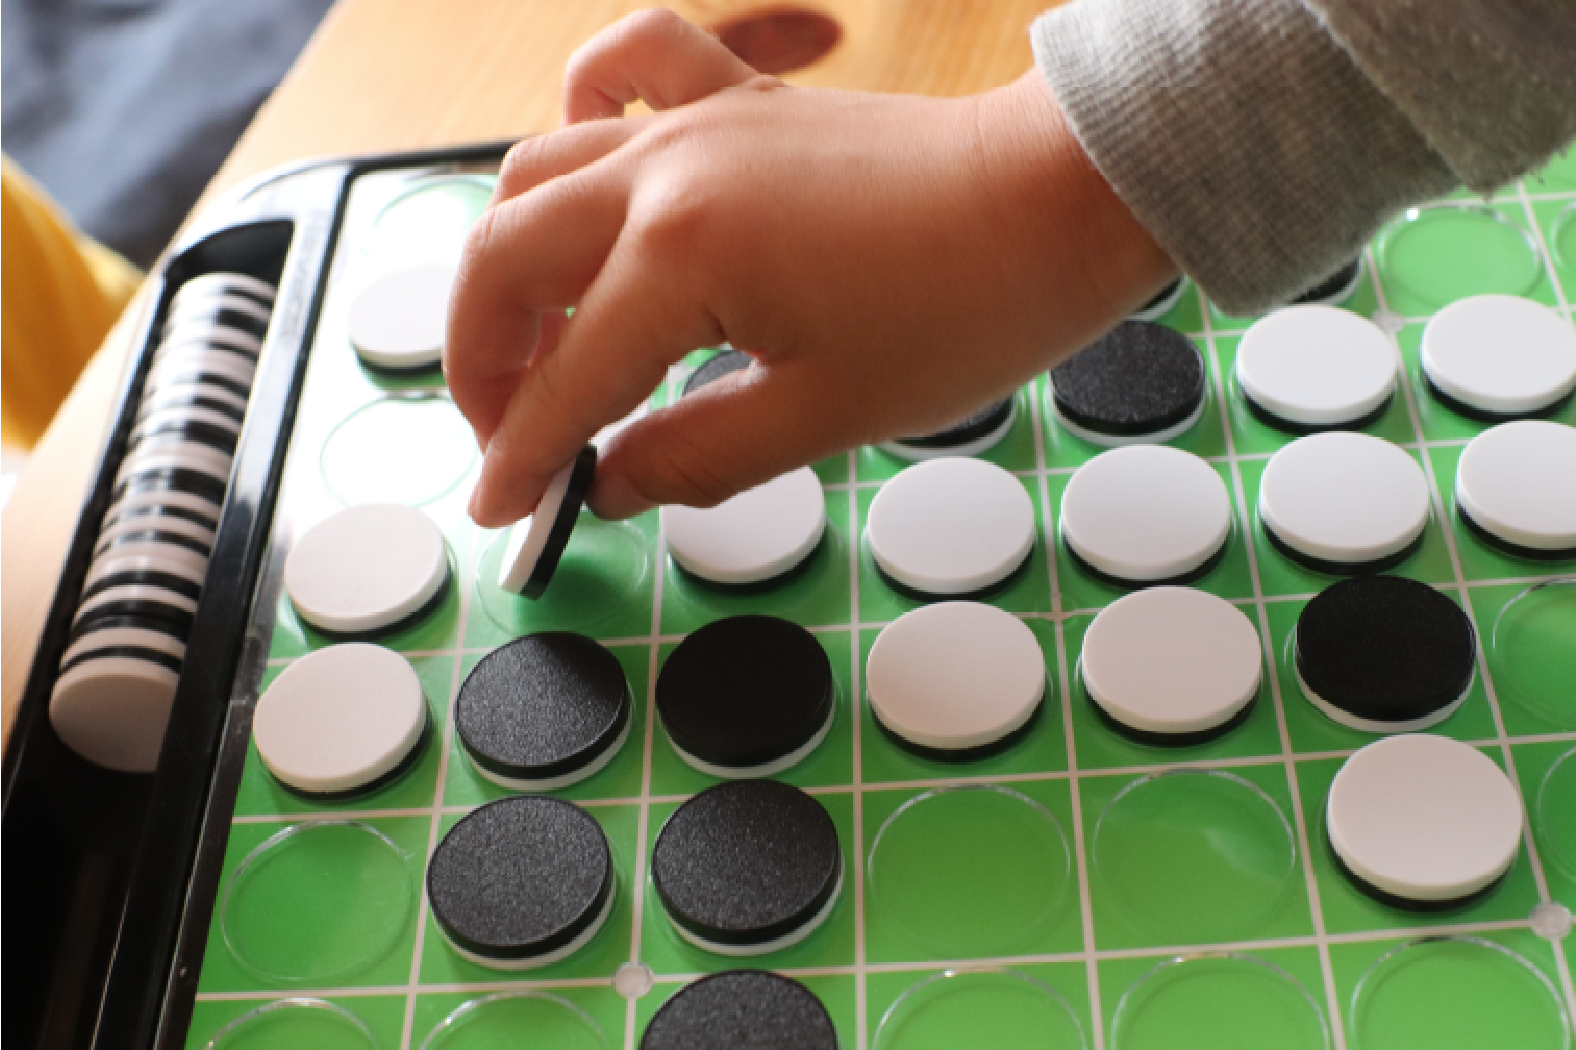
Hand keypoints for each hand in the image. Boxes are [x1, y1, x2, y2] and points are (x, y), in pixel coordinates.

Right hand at [446, 8, 1173, 525]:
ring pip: (537, 170)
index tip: (503, 514)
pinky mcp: (738, 100)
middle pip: (506, 259)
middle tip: (508, 437)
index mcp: (681, 255)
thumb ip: (695, 456)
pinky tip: (588, 164)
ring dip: (508, 260)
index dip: (526, 459)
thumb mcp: (827, 414)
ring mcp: (696, 122)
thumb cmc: (967, 305)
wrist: (1060, 198)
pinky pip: (627, 67)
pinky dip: (581, 111)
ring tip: (533, 338)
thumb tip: (610, 485)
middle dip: (483, 361)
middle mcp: (664, 173)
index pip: (569, 382)